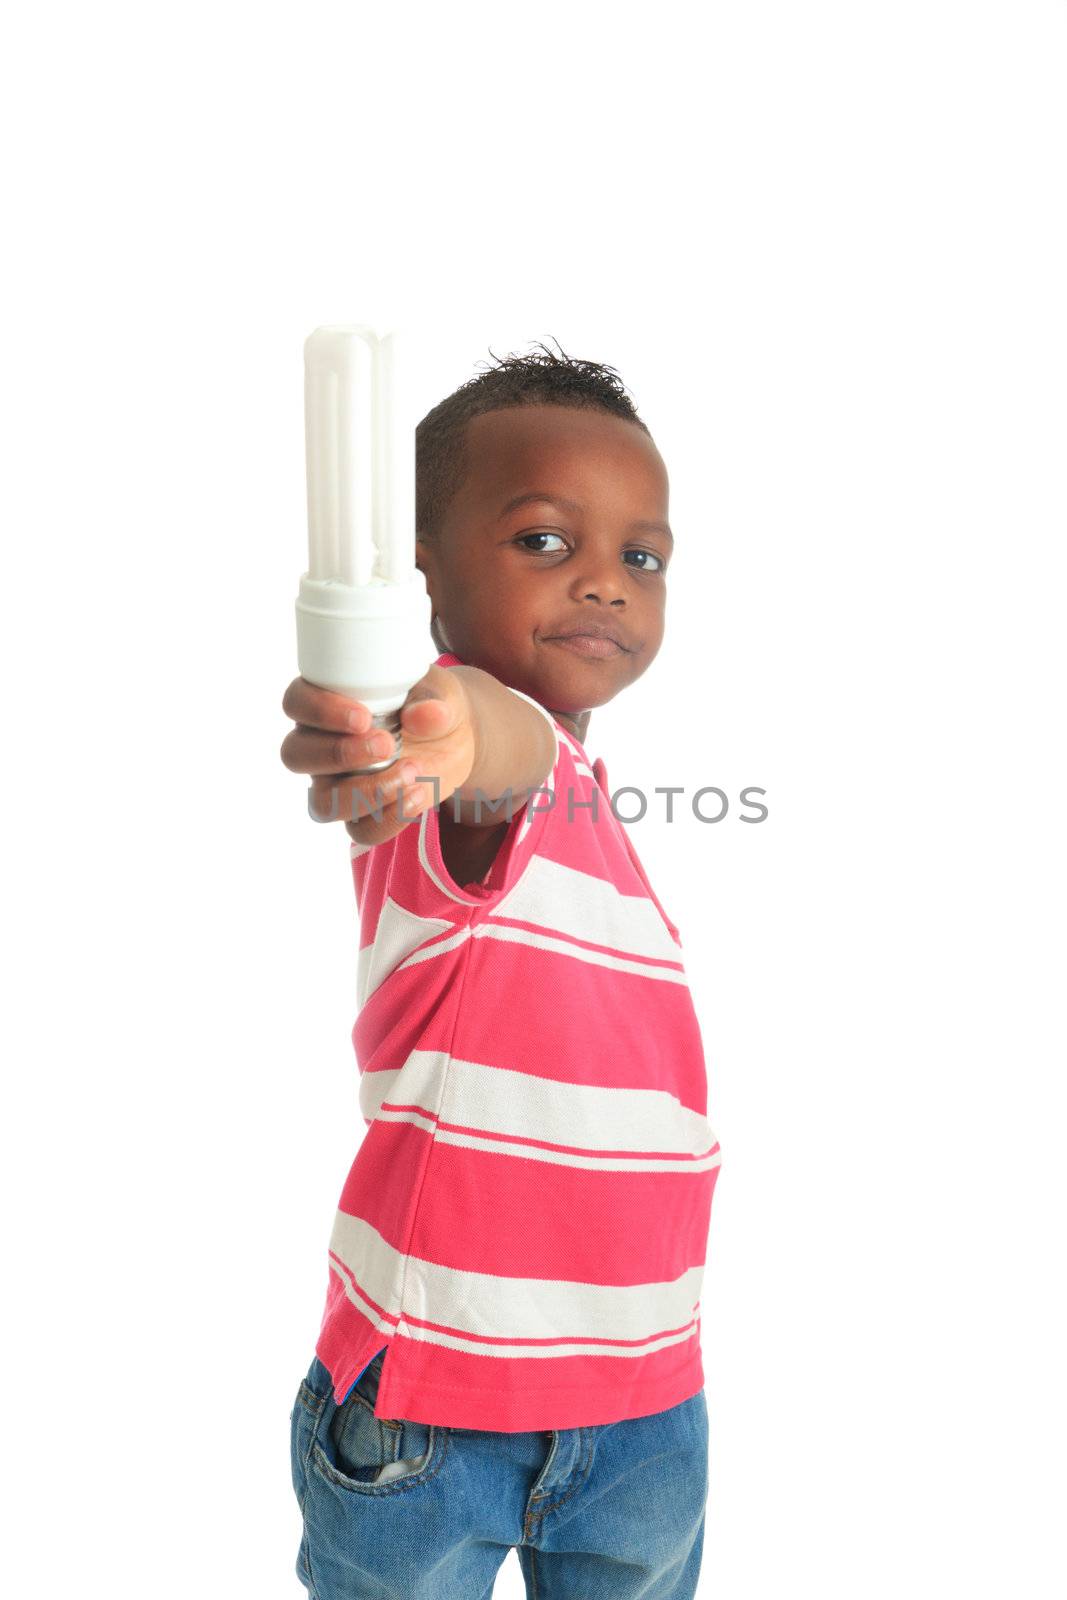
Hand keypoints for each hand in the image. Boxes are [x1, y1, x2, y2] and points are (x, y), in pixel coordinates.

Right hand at [280, 665, 476, 847]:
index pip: (297, 703)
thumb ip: (434, 700)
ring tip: (412, 772)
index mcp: (327, 701)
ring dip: (365, 793)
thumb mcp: (442, 692)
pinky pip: (360, 831)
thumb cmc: (433, 704)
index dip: (320, 712)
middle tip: (387, 745)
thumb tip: (425, 715)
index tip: (363, 718)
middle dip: (339, 753)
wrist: (455, 739)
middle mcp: (320, 743)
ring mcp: (336, 783)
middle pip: (296, 755)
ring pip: (322, 802)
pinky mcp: (362, 814)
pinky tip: (418, 795)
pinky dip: (389, 818)